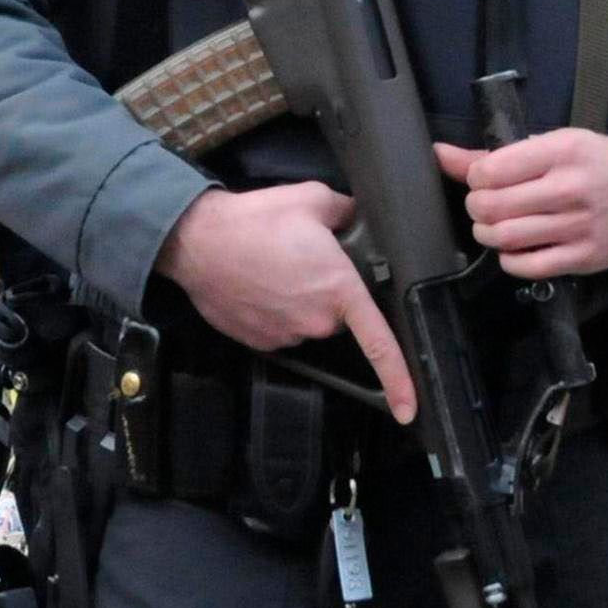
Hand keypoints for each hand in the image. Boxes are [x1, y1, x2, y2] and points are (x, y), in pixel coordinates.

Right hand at [159, 185, 416, 424]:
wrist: (196, 242)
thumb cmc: (254, 220)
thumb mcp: (313, 198)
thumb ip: (347, 211)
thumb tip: (357, 218)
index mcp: (339, 289)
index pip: (379, 343)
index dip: (400, 379)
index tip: (410, 408)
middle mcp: (316, 320)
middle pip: (340, 315)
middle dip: (331, 292)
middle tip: (305, 259)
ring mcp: (286, 335)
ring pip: (309, 321)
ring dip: (301, 300)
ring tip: (276, 267)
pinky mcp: (260, 341)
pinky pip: (282, 328)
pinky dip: (277, 310)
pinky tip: (260, 283)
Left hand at [441, 129, 607, 282]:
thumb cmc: (593, 161)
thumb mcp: (551, 144)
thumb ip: (495, 155)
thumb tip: (440, 154)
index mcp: (560, 151)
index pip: (492, 171)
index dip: (475, 179)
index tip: (483, 180)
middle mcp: (570, 188)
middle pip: (494, 207)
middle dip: (477, 208)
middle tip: (483, 207)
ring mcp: (579, 225)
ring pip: (508, 237)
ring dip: (488, 234)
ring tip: (494, 226)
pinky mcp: (586, 256)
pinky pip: (530, 267)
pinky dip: (510, 260)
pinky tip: (514, 248)